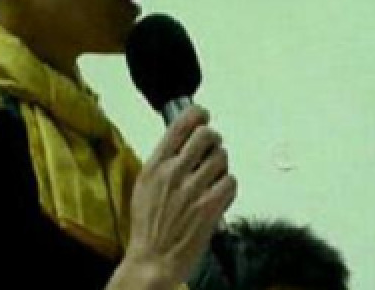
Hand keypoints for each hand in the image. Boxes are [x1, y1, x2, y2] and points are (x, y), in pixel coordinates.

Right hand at [122, 105, 236, 286]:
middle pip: (206, 135)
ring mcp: (194, 190)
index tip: (203, 114)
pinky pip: (230, 181)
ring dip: (221, 164)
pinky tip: (219, 192)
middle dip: (213, 139)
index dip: (197, 114)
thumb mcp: (144, 186)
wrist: (154, 259)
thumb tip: (181, 144)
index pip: (180, 126)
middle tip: (212, 147)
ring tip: (214, 175)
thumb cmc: (147, 227)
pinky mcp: (210, 207)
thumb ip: (162, 163)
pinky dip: (228, 185)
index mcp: (155, 166)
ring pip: (221, 157)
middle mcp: (174, 173)